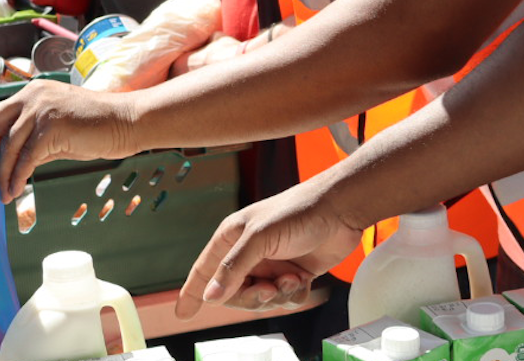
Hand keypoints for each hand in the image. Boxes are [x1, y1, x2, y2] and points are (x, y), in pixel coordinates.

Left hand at [0, 79, 139, 201]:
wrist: (126, 122)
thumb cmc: (95, 127)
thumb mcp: (57, 131)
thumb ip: (33, 141)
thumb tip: (11, 164)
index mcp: (31, 93)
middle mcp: (31, 96)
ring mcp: (40, 109)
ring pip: (9, 146)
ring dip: (3, 173)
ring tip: (3, 193)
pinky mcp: (50, 128)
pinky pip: (27, 157)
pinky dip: (19, 176)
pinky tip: (17, 190)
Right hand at [174, 184, 361, 318]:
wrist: (341, 210)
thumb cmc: (298, 211)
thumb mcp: (260, 238)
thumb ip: (233, 268)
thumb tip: (210, 297)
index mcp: (231, 238)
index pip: (204, 270)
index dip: (191, 292)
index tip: (182, 313)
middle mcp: (248, 253)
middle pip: (235, 294)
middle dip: (252, 297)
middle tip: (268, 289)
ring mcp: (271, 265)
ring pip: (262, 300)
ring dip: (278, 295)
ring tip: (292, 278)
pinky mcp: (292, 274)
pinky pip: (285, 300)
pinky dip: (294, 294)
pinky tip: (303, 279)